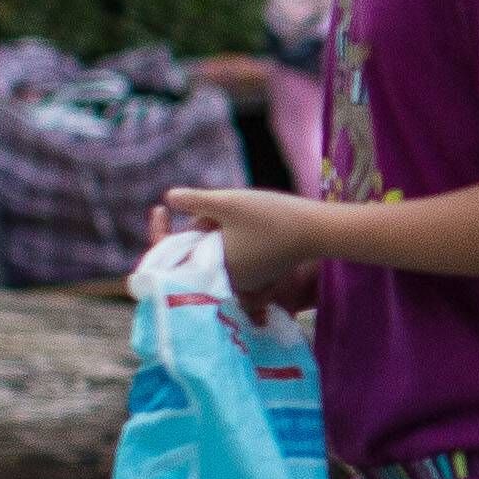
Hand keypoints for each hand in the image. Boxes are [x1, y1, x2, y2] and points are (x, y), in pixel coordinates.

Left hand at [156, 186, 334, 312]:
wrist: (318, 230)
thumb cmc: (272, 217)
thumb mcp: (227, 202)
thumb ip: (193, 200)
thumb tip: (169, 198)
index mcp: (212, 268)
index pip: (172, 257)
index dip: (160, 233)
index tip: (159, 210)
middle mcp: (227, 279)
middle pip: (194, 251)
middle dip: (196, 226)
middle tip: (210, 205)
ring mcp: (245, 278)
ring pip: (214, 250)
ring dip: (215, 229)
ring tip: (233, 208)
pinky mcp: (259, 271)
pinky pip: (233, 254)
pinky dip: (232, 236)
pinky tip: (249, 217)